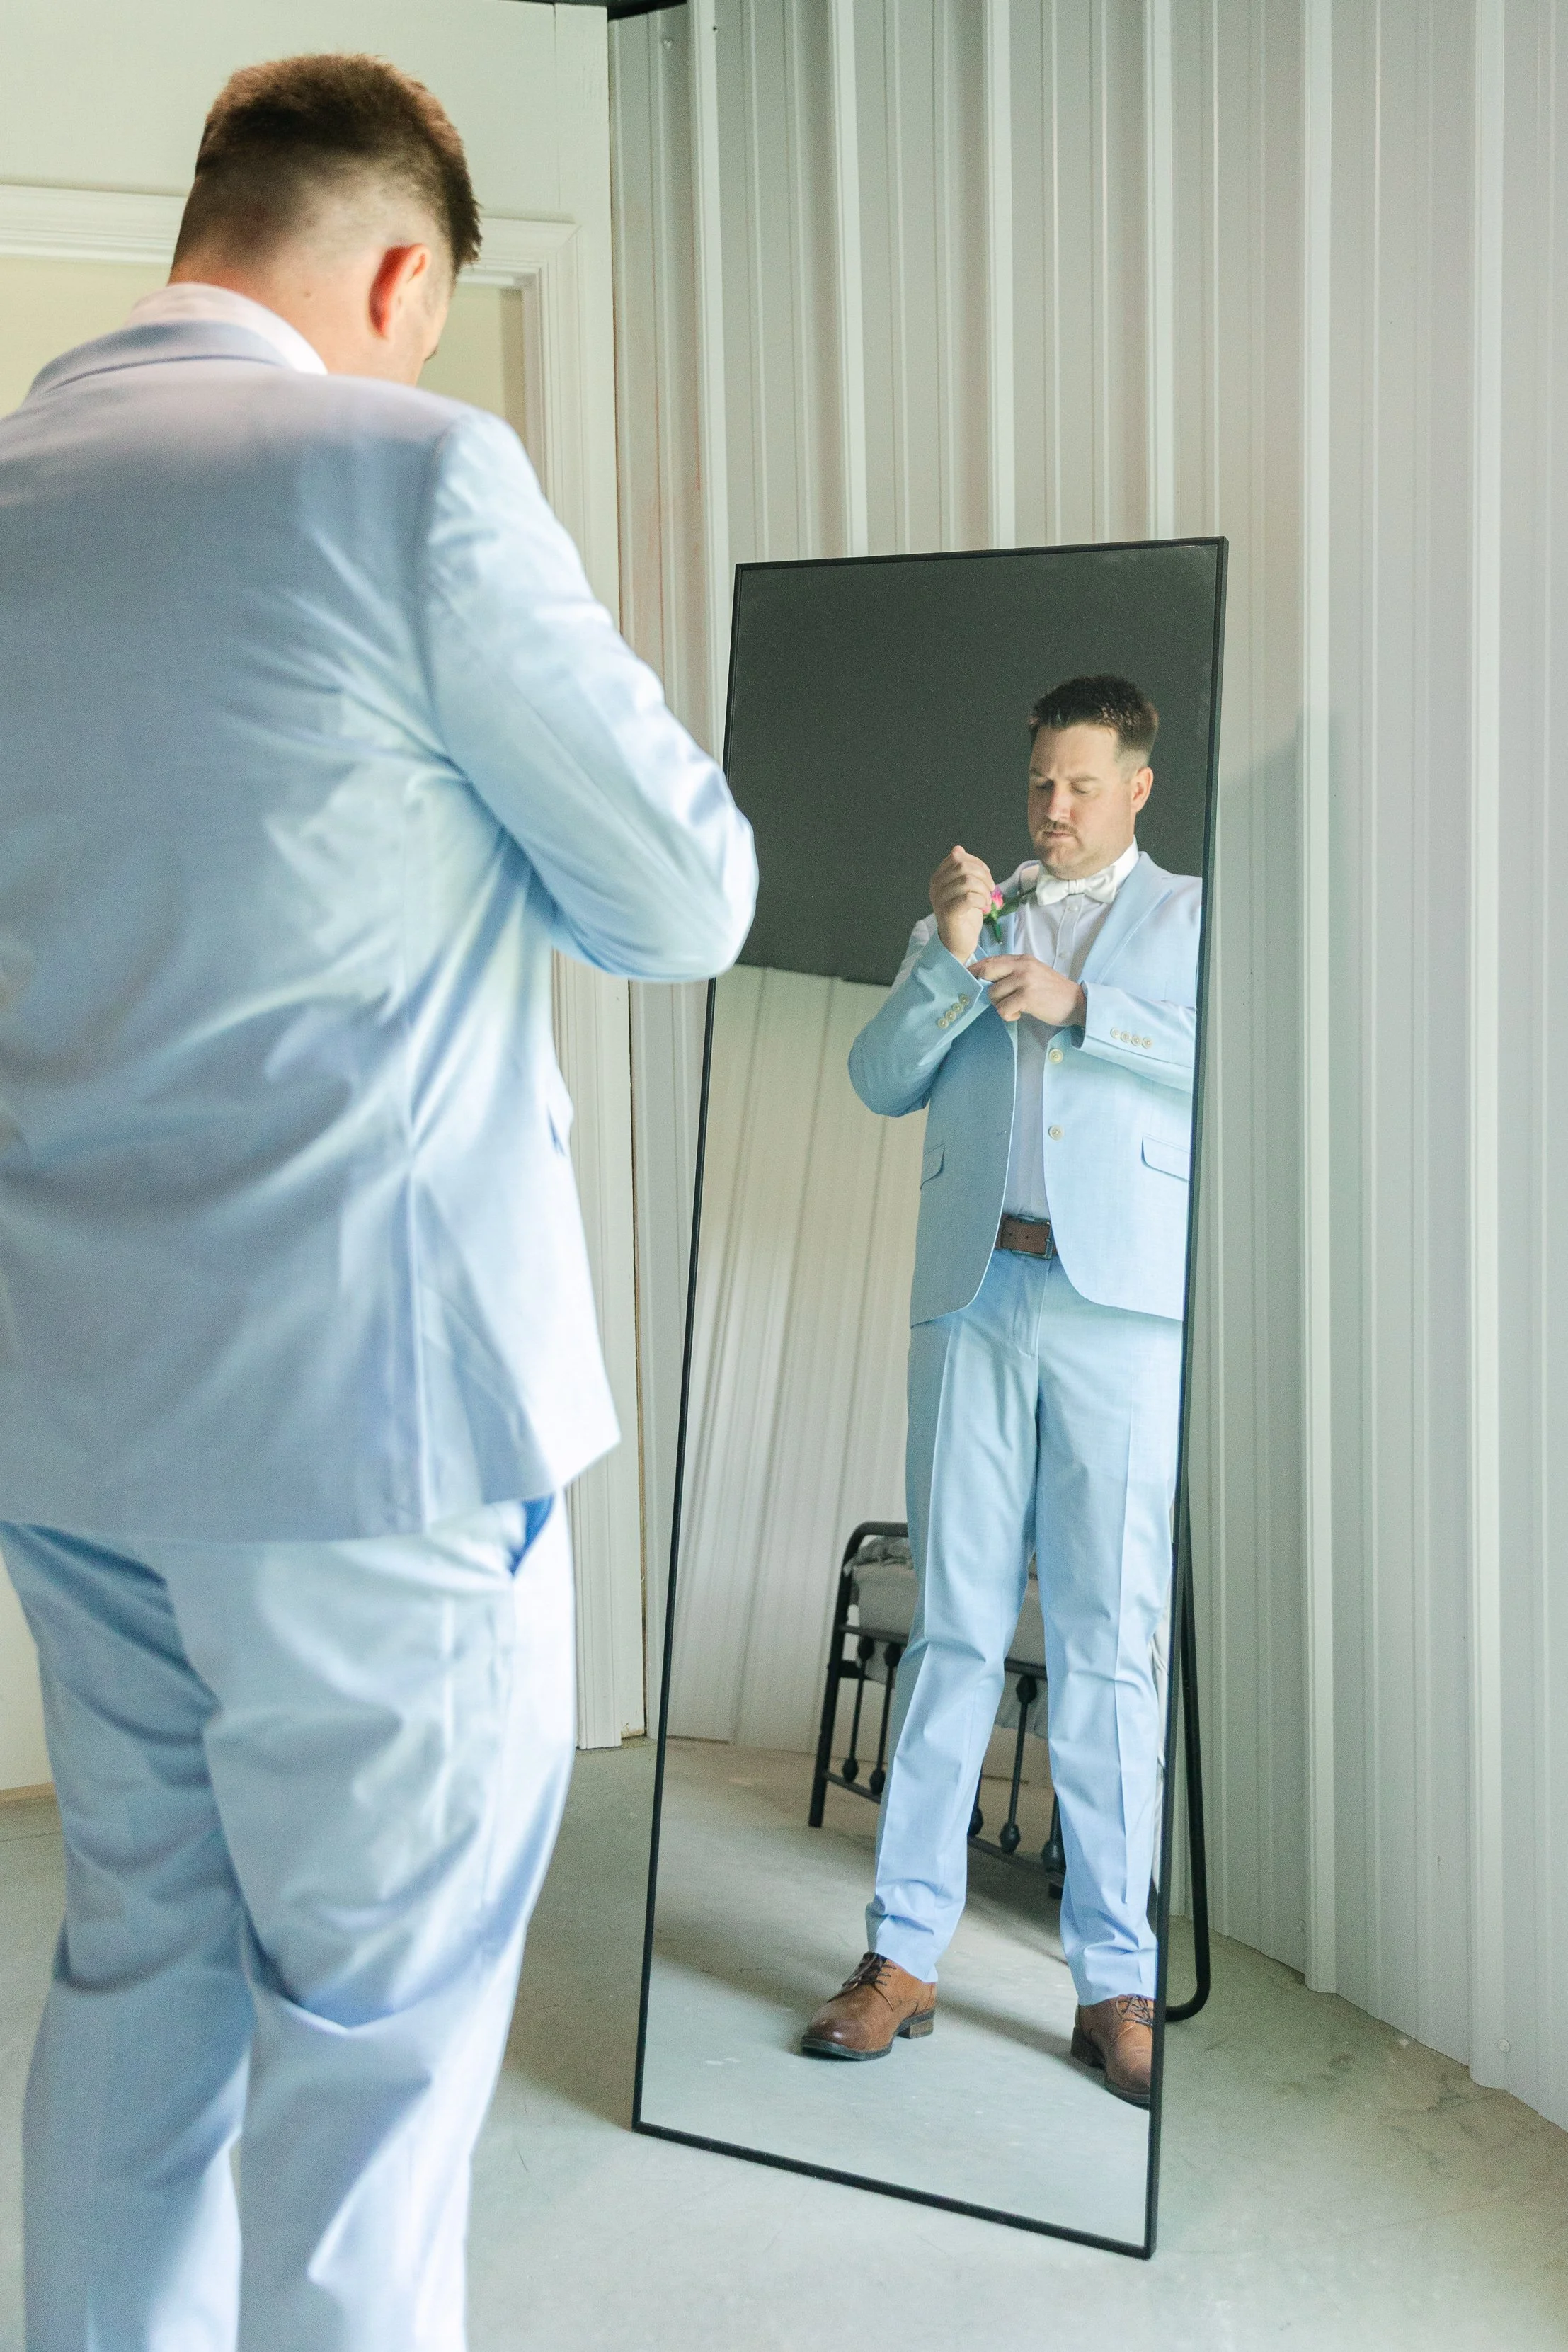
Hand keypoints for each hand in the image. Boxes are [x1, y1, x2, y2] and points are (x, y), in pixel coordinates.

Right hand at [930, 846, 996, 963]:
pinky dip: (981, 900)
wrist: (959, 942)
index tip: (986, 877)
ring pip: (967, 880)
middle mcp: (935, 886)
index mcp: (938, 877)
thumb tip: (958, 849)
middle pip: (963, 866)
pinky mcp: (948, 913)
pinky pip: (968, 897)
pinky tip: (983, 907)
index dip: (977, 863)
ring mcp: (940, 899)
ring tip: (987, 900)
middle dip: (983, 875)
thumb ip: (964, 870)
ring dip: (984, 890)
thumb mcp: (966, 887)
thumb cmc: (965, 915)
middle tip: (990, 890)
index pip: (957, 856)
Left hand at [971, 955, 1085, 1028]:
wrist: (1077, 1002)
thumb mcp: (1033, 974)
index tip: (969, 980)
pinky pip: (1003, 1009)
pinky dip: (1008, 1015)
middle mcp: (1022, 966)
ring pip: (993, 994)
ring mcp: (1024, 981)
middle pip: (986, 972)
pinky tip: (1020, 1014)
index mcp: (1022, 959)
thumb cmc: (1052, 992)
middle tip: (993, 998)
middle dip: (984, 988)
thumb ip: (1012, 972)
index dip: (976, 971)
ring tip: (1015, 1007)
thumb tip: (985, 978)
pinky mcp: (1027, 997)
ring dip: (1000, 1005)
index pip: (990, 960)